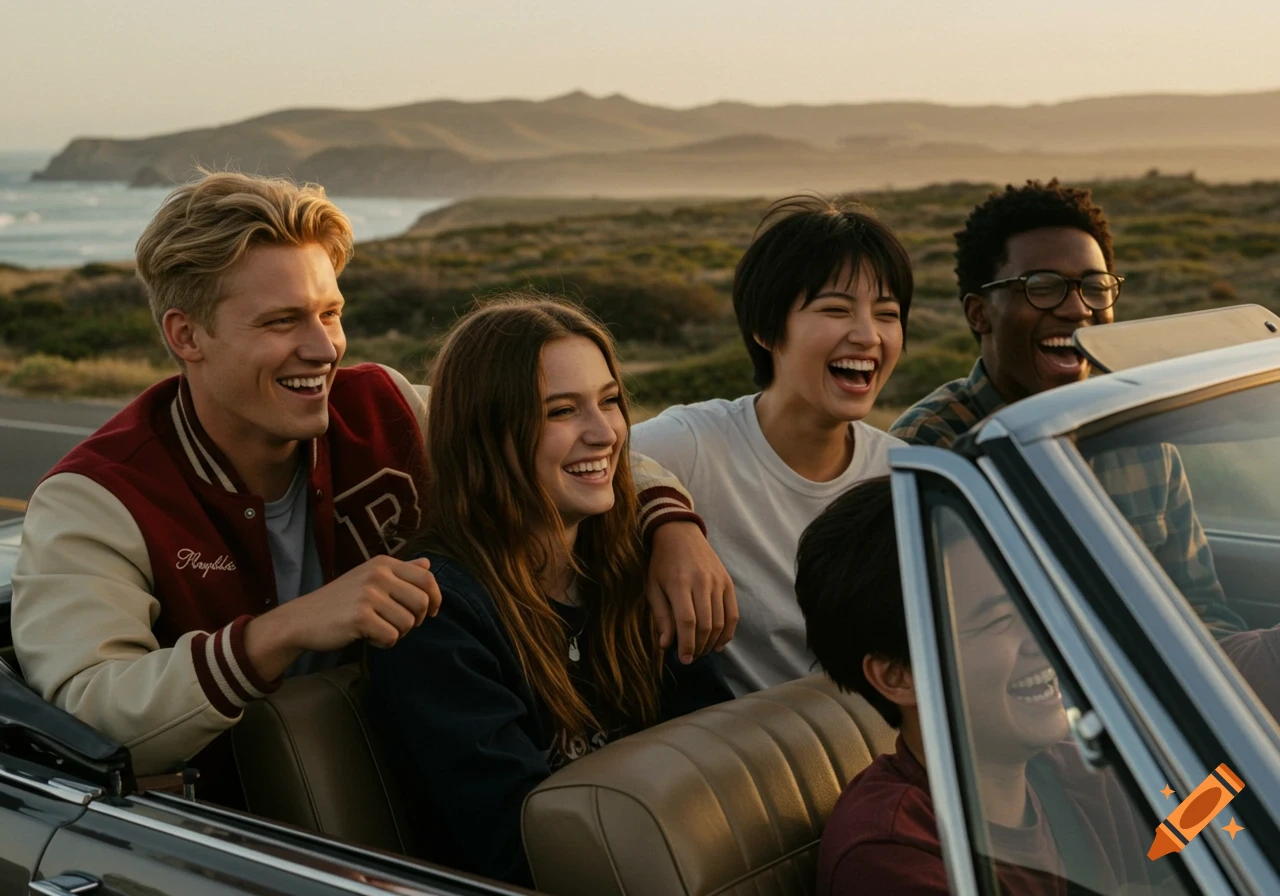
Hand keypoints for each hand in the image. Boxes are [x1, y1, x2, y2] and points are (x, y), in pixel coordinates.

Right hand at [245, 556, 441, 679]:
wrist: (302, 619)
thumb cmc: (340, 601)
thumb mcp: (369, 577)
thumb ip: (401, 571)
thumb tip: (427, 563)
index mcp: (383, 563)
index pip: (427, 578)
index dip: (436, 598)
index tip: (432, 612)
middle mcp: (378, 575)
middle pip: (422, 603)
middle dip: (417, 620)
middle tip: (398, 625)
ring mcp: (369, 595)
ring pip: (408, 623)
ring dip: (397, 633)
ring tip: (376, 629)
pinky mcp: (361, 617)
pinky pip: (391, 637)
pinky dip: (383, 644)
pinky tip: (367, 637)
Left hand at [645, 522, 737, 663]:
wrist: (680, 533)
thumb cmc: (662, 563)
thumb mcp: (653, 587)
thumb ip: (661, 616)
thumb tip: (666, 645)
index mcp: (679, 584)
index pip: (687, 622)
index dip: (687, 645)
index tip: (684, 659)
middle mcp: (702, 583)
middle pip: (706, 625)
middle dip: (699, 647)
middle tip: (691, 657)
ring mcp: (718, 582)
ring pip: (720, 621)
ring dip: (712, 642)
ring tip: (701, 651)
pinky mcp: (728, 582)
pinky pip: (733, 613)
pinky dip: (728, 632)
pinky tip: (719, 643)